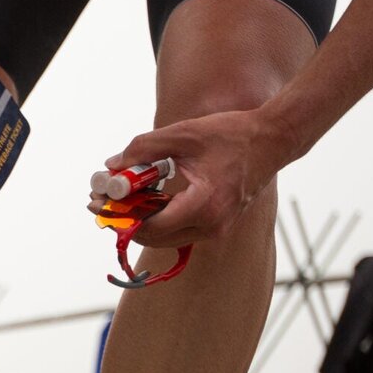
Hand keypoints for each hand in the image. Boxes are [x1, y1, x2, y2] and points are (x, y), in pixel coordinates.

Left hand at [90, 109, 293, 247]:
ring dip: (141, 221)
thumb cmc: (231, 134)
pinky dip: (159, 218)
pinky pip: (180, 229)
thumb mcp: (182, 134)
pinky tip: (144, 199)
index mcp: (204, 206)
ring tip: (120, 199)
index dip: (121, 217)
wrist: (272, 140)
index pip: (151, 226)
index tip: (100, 204)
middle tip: (103, 203)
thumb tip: (112, 165)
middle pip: (155, 237)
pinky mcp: (218, 224)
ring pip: (166, 237)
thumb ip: (143, 149)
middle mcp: (212, 225)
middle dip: (126, 222)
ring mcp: (217, 228)